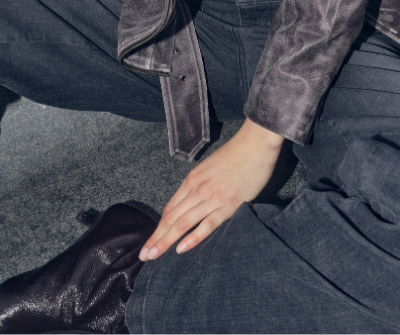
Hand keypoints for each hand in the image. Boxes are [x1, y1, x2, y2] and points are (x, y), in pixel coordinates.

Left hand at [144, 121, 286, 260]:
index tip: (149, 242)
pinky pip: (208, 224)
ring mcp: (212, 198)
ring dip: (166, 241)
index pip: (169, 209)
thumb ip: (198, 186)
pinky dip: (193, 237)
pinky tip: (181, 249)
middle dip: (156, 239)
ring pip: (183, 223)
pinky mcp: (229, 204)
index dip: (158, 228)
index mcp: (190, 181)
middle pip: (170, 218)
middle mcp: (196, 190)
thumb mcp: (208, 169)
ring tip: (154, 256)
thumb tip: (190, 204)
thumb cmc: (234, 155)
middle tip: (144, 256)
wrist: (255, 144)